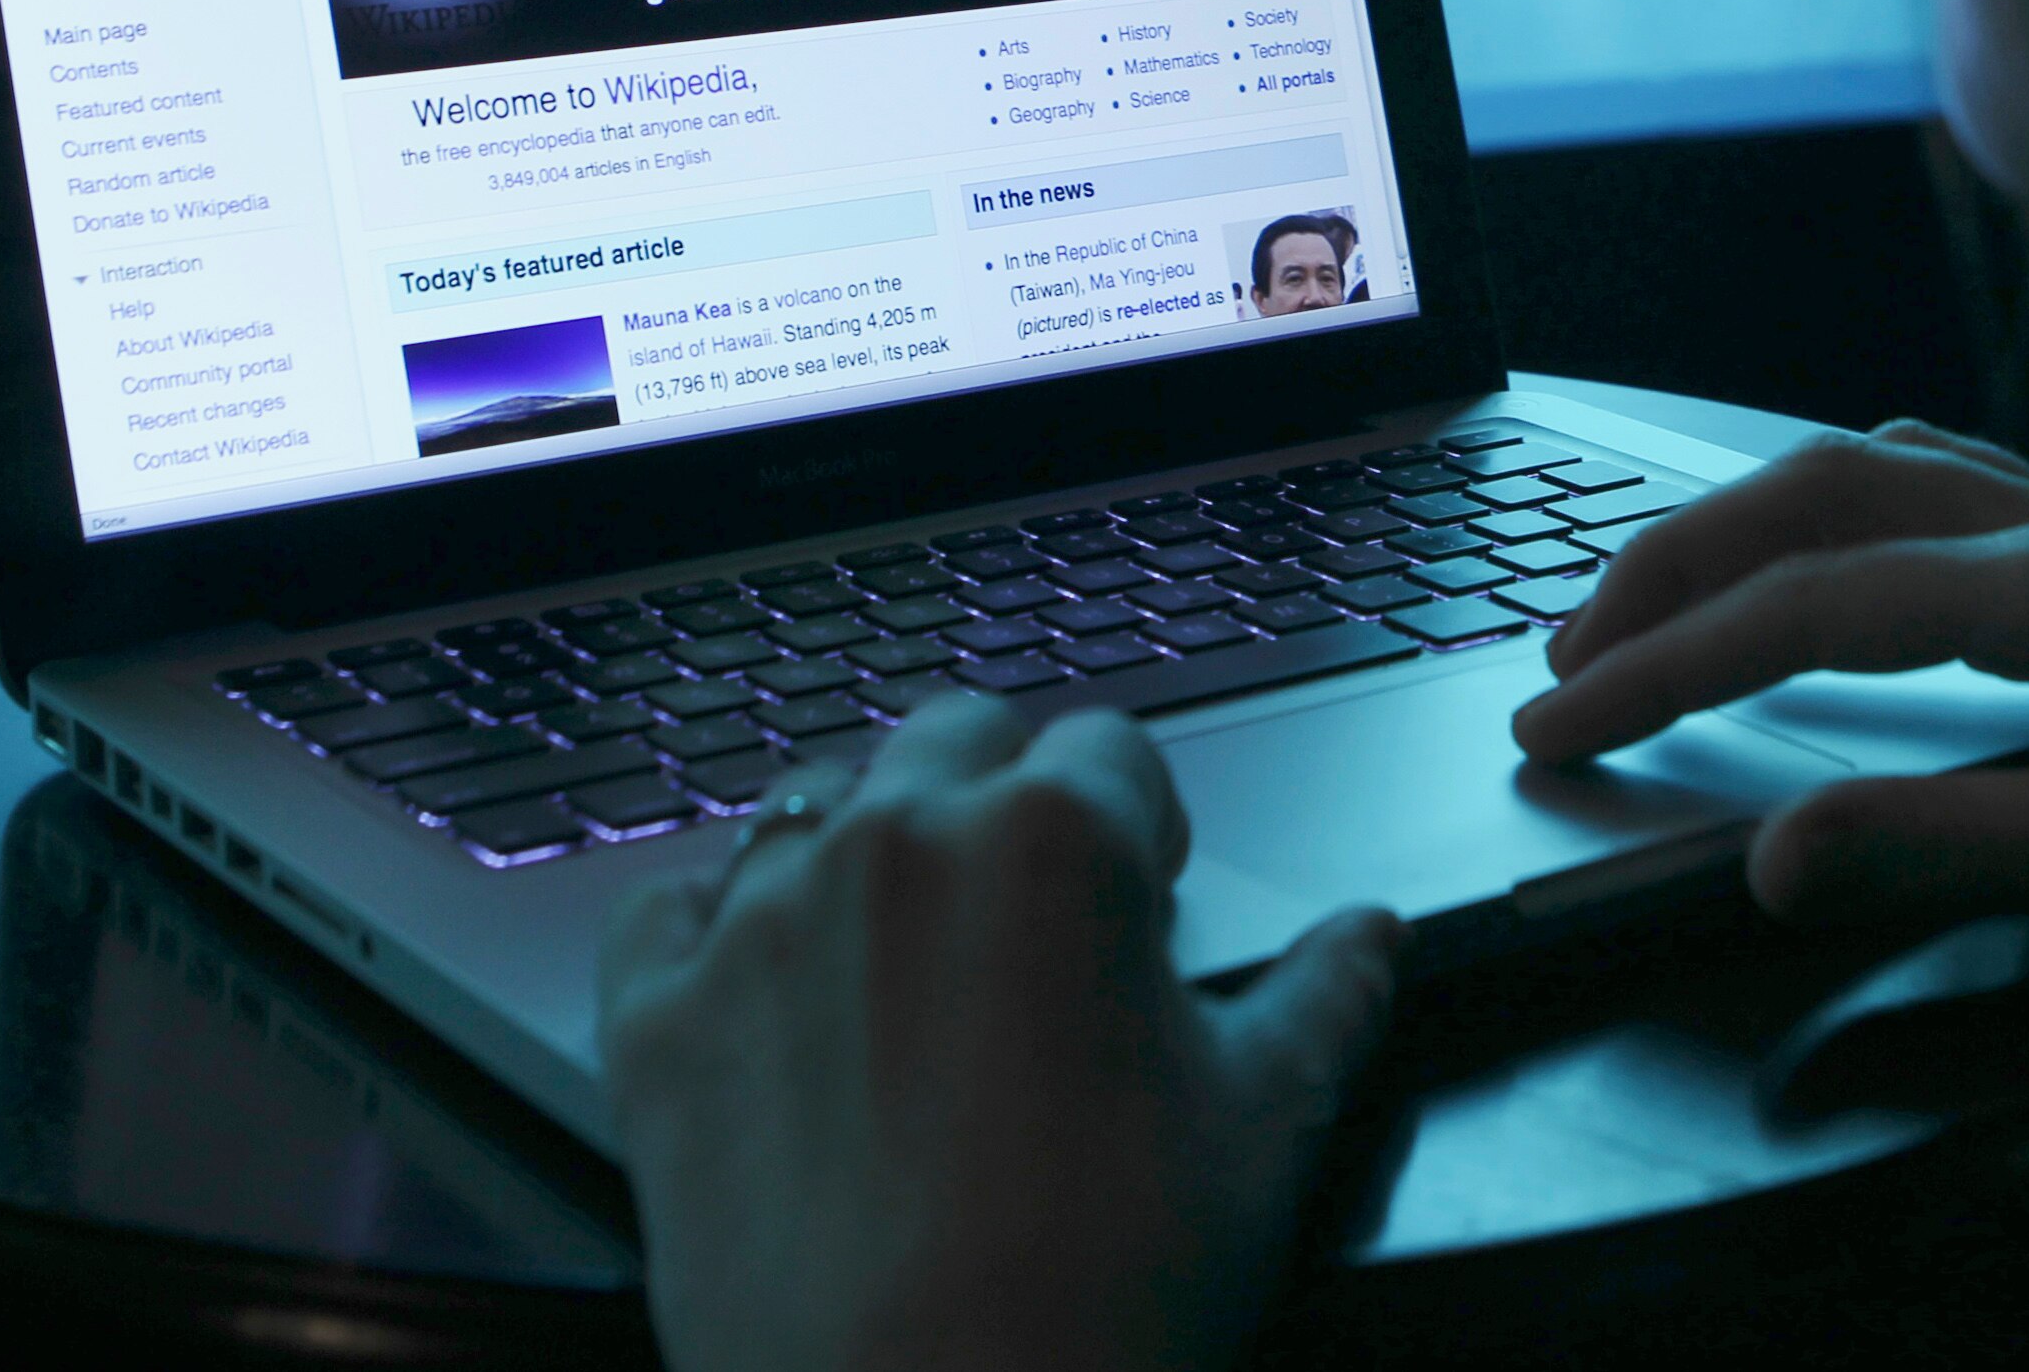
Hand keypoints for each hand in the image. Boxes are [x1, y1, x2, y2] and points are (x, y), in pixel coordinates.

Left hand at [599, 694, 1400, 1371]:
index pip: (1112, 750)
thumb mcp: (1264, 1129)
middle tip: (1042, 922)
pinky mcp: (657, 1021)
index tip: (1149, 899)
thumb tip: (1372, 939)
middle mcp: (895, 841)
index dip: (1145, 826)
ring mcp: (759, 924)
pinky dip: (707, 921)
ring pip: (814, 800)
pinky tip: (763, 977)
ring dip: (867, 845)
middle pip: (957, 736)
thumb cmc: (1108, 1292)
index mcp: (1055, 838)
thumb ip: (1326, 997)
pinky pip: (661, 906)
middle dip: (1008, 799)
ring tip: (913, 955)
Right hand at [1514, 423, 2028, 948]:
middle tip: (1560, 656)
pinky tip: (1803, 553)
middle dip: (1663, 569)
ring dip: (1733, 526)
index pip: (1810, 605)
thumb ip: (1948, 843)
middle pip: (1808, 495)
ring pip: (1861, 466)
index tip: (1564, 722)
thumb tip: (1772, 850)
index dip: (1666, 664)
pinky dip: (1822, 510)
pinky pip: (1928, 477)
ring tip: (1640, 603)